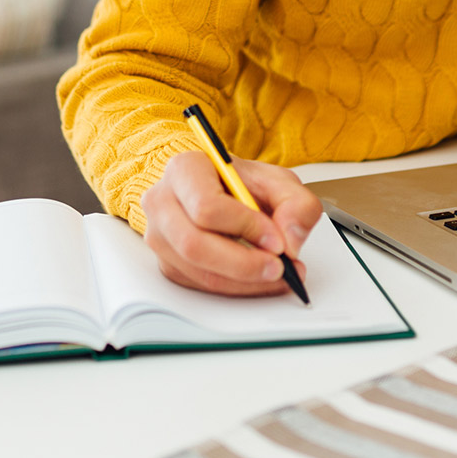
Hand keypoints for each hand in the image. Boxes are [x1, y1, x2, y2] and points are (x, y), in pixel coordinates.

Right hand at [141, 151, 322, 296]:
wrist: (223, 192)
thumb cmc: (242, 183)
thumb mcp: (278, 181)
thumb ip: (297, 203)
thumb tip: (291, 238)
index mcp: (184, 169)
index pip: (206, 205)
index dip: (244, 227)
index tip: (276, 240)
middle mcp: (162, 201)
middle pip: (194, 244)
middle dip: (243, 264)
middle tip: (279, 267)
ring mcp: (160, 235)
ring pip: (198, 270)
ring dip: (244, 281)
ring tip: (277, 274)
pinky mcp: (168, 262)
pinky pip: (200, 285)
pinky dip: (236, 288)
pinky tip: (259, 279)